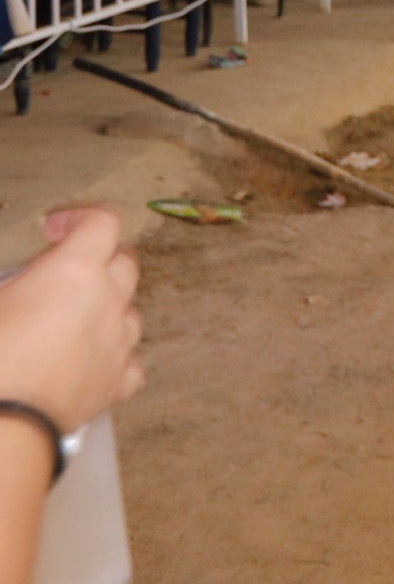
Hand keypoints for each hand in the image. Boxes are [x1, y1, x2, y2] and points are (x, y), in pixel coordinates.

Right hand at [0, 209, 144, 432]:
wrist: (1, 426)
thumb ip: (16, 281)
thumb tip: (22, 286)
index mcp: (76, 272)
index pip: (103, 222)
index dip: (81, 217)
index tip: (53, 230)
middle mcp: (109, 301)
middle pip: (125, 262)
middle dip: (99, 259)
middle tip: (59, 276)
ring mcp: (120, 343)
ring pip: (131, 310)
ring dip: (108, 308)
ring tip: (70, 321)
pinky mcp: (118, 383)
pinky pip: (130, 362)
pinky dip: (115, 357)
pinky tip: (90, 362)